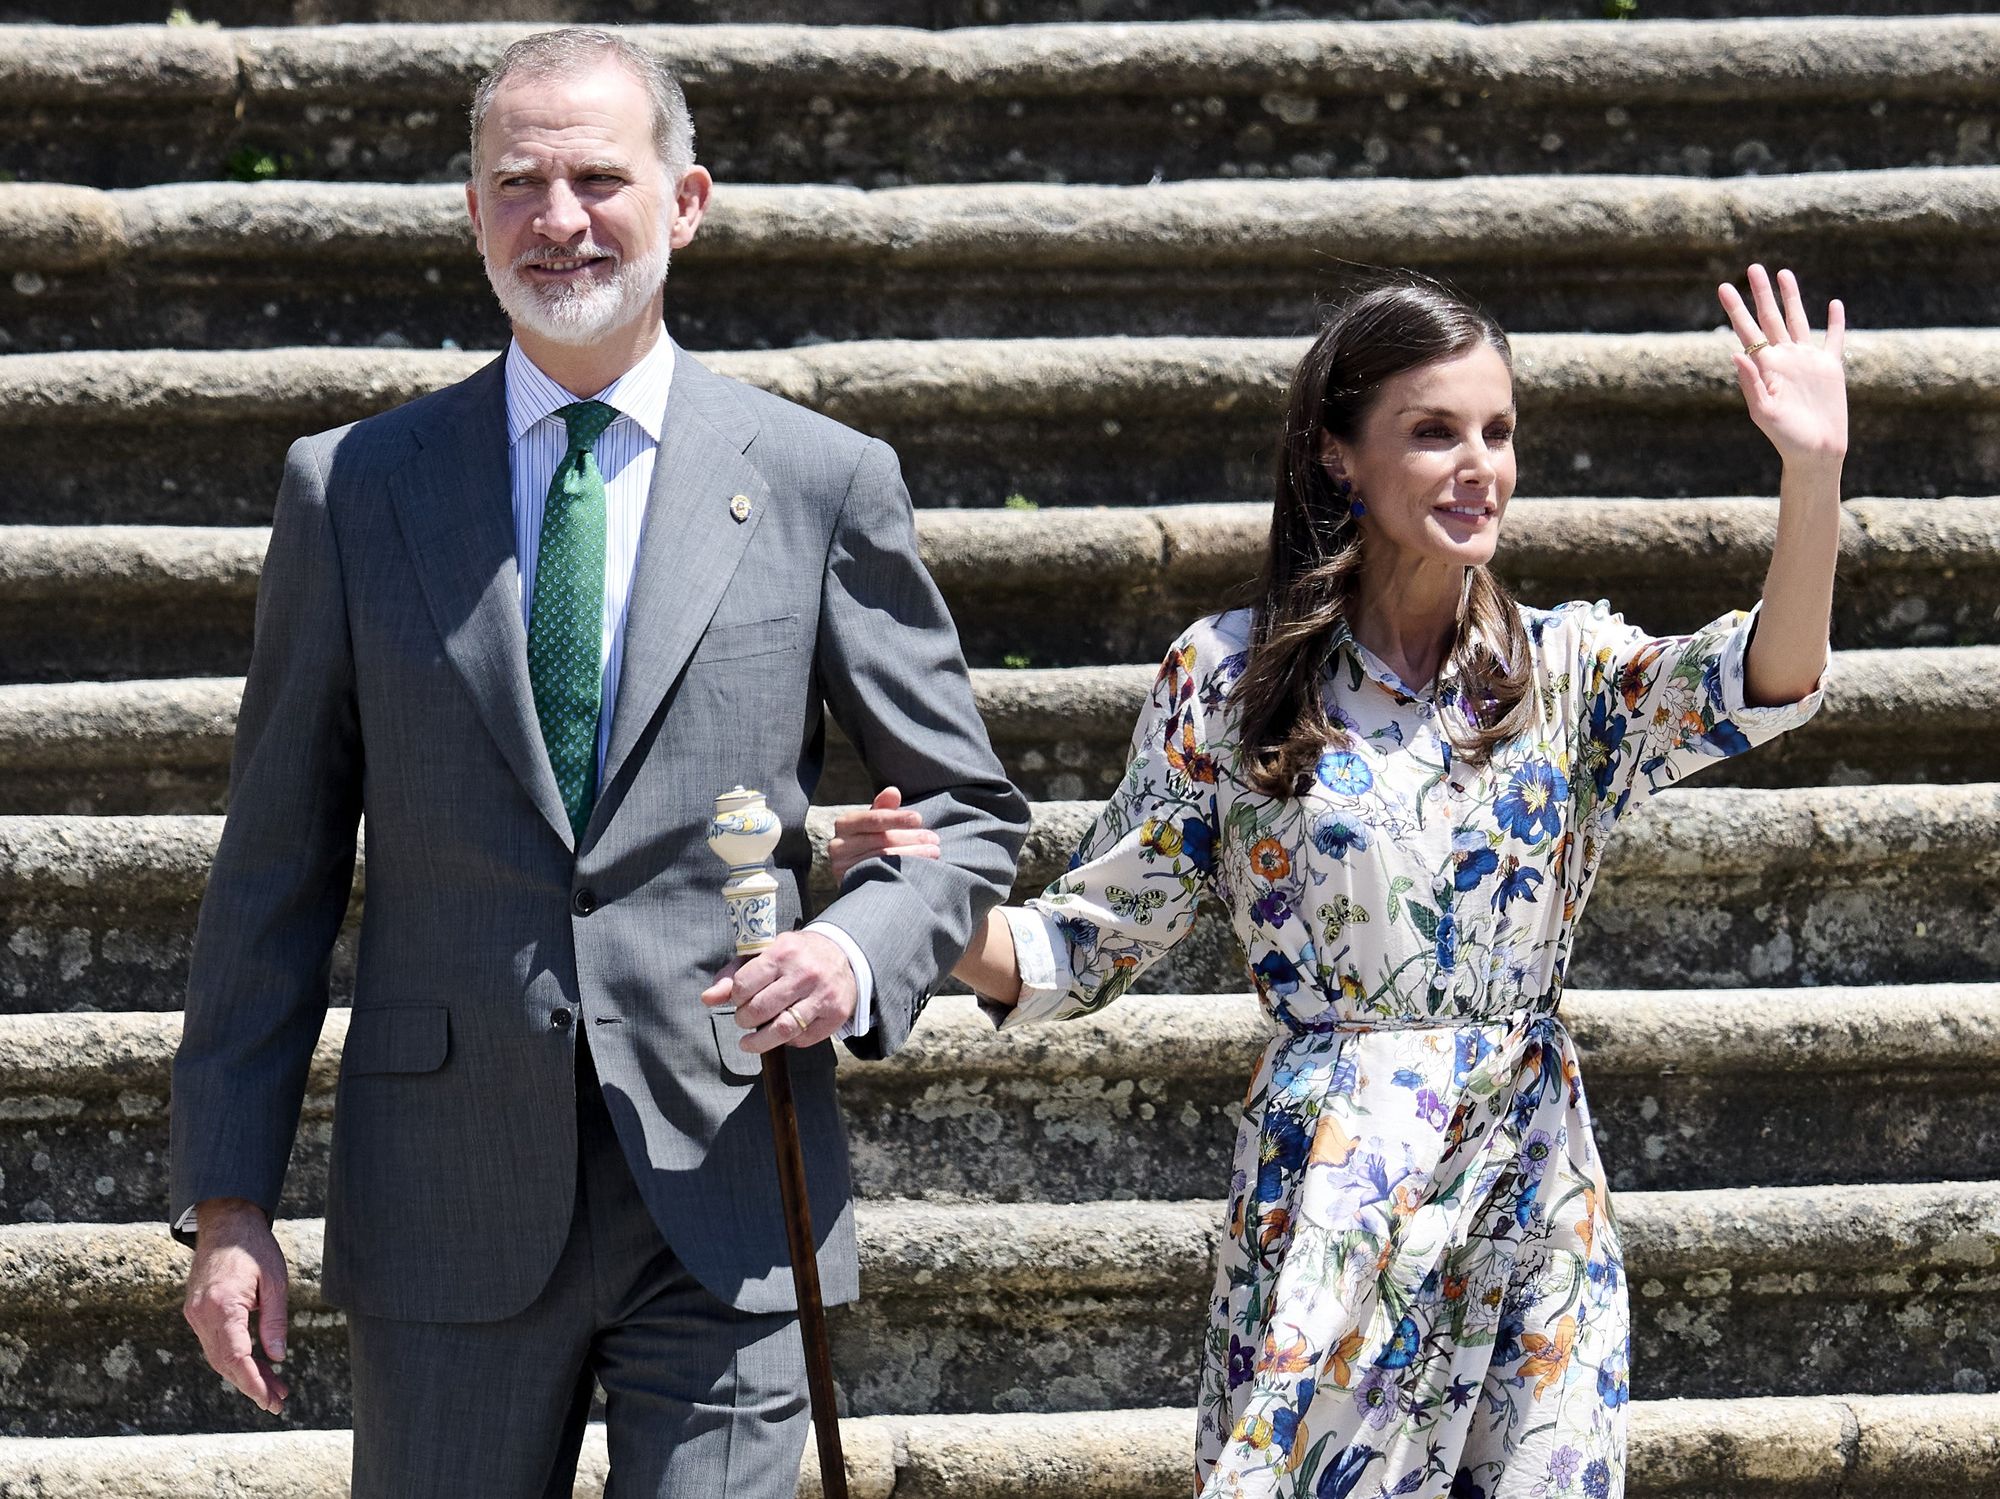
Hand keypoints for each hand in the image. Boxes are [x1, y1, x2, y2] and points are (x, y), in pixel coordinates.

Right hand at [184, 1198, 289, 1415]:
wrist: (225, 1224)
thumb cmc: (254, 1248)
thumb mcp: (275, 1281)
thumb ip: (275, 1320)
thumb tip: (278, 1356)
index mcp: (222, 1305)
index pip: (235, 1356)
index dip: (252, 1382)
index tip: (269, 1399)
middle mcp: (202, 1315)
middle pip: (225, 1363)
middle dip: (252, 1385)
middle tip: (279, 1402)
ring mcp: (195, 1315)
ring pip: (219, 1357)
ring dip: (244, 1375)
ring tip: (274, 1389)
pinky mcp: (196, 1313)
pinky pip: (215, 1344)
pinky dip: (234, 1359)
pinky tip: (256, 1367)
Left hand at [700, 930, 856, 1054]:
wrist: (843, 954)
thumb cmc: (795, 955)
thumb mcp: (764, 953)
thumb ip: (733, 974)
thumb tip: (707, 999)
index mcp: (783, 951)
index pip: (744, 985)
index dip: (735, 997)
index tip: (739, 998)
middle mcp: (805, 973)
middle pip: (759, 1010)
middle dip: (744, 1019)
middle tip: (744, 1018)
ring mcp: (823, 995)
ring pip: (782, 1030)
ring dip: (759, 1041)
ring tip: (750, 1041)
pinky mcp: (836, 1015)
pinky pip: (803, 1039)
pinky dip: (787, 1041)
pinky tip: (783, 1032)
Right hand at [828, 786, 940, 884]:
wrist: (854, 874)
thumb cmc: (868, 841)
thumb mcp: (874, 823)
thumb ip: (884, 808)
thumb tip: (893, 791)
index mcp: (845, 823)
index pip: (874, 819)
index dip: (897, 818)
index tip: (919, 819)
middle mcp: (838, 845)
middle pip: (881, 840)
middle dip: (911, 838)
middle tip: (934, 839)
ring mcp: (843, 867)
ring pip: (884, 859)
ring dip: (913, 854)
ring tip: (934, 852)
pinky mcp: (851, 884)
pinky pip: (881, 876)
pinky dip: (903, 871)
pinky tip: (919, 868)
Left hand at [1718, 265, 1847, 468]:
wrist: (1816, 452)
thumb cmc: (1785, 438)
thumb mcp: (1764, 412)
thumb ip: (1750, 383)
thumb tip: (1736, 353)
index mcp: (1765, 367)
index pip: (1747, 331)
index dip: (1736, 309)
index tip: (1724, 287)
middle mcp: (1784, 359)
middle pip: (1770, 318)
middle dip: (1761, 294)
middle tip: (1752, 268)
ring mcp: (1807, 361)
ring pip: (1798, 320)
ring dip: (1791, 297)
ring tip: (1783, 273)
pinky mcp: (1831, 368)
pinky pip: (1834, 339)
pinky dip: (1835, 322)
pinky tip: (1834, 305)